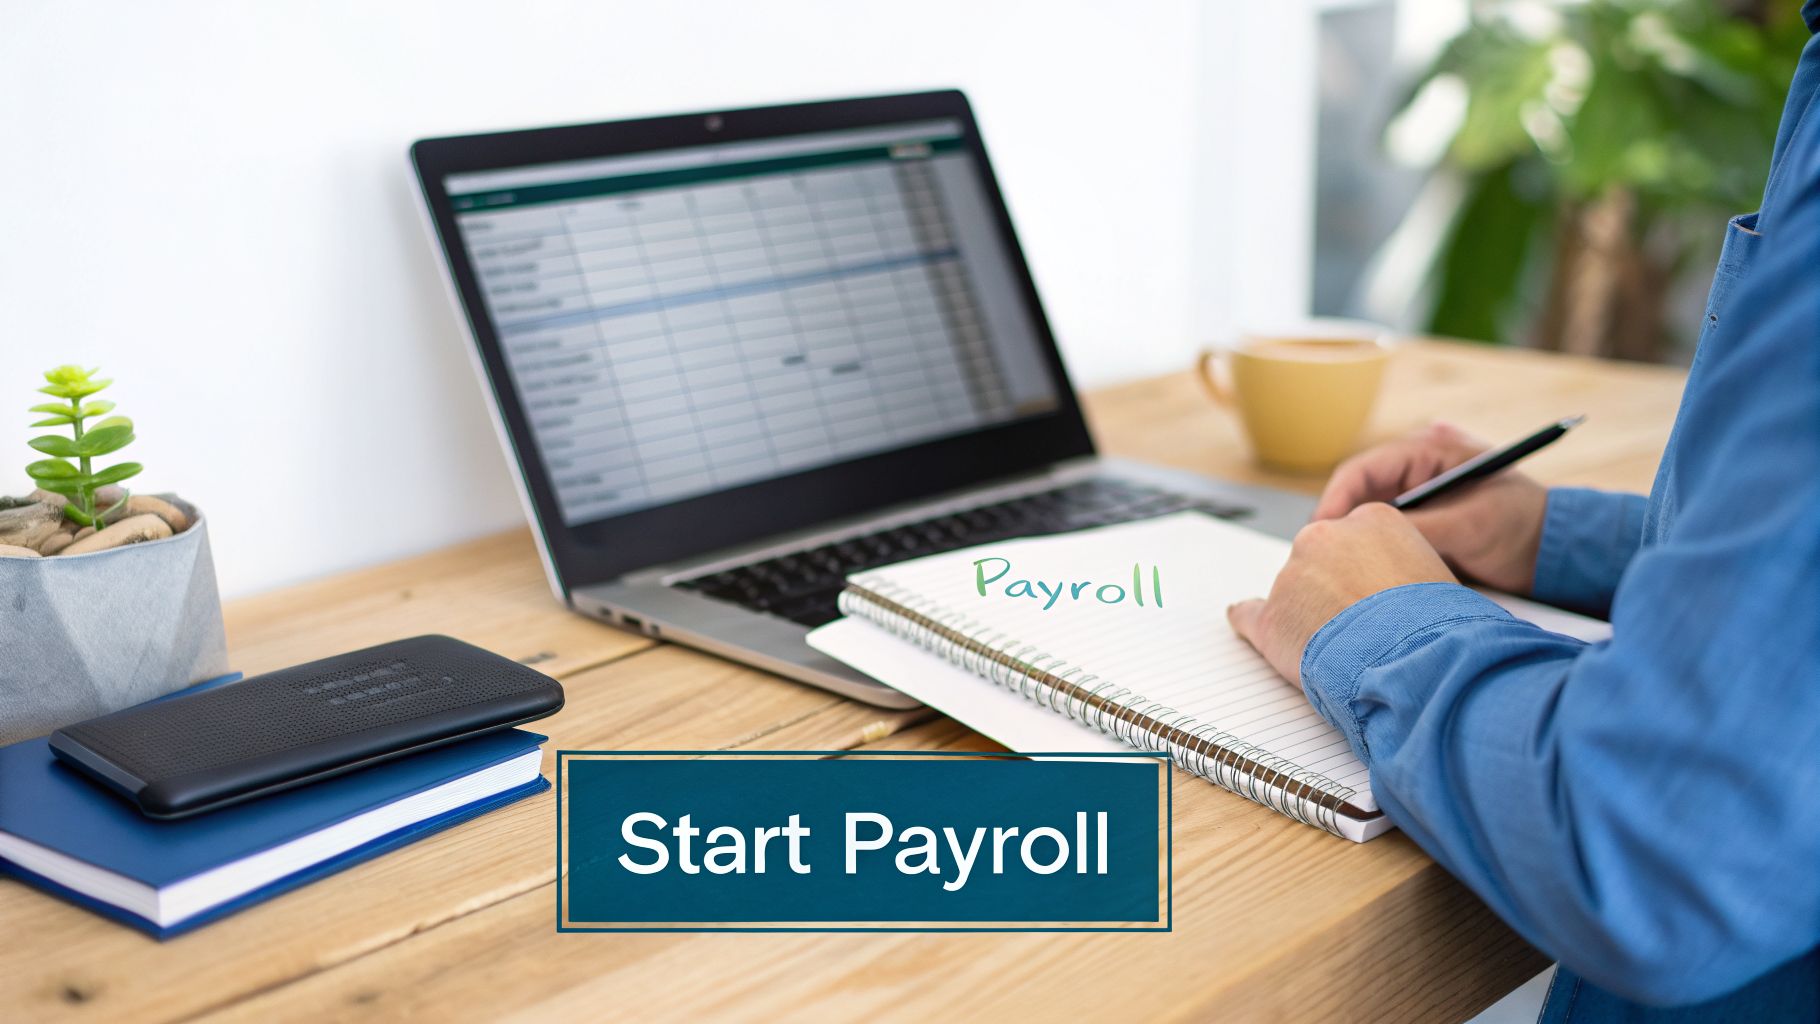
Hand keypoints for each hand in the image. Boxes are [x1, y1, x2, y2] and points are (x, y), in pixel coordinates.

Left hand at [1227, 503, 1454, 686]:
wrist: (1416, 660)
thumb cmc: (1437, 623)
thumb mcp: (1434, 571)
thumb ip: (1400, 563)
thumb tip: (1386, 581)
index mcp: (1370, 518)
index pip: (1353, 539)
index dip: (1361, 571)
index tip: (1369, 592)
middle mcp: (1323, 537)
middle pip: (1318, 559)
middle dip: (1332, 587)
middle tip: (1361, 624)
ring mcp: (1292, 575)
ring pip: (1293, 593)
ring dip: (1309, 615)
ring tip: (1345, 648)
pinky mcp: (1271, 617)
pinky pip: (1249, 616)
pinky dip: (1250, 622)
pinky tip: (1251, 625)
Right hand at [1312, 422, 1547, 594]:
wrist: (1550, 553)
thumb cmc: (1520, 524)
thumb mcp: (1470, 523)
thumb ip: (1421, 525)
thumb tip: (1368, 535)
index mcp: (1425, 452)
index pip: (1361, 470)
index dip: (1335, 500)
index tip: (1321, 531)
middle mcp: (1412, 472)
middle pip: (1354, 495)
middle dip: (1336, 524)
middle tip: (1320, 557)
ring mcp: (1412, 500)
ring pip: (1362, 519)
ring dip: (1350, 541)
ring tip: (1336, 569)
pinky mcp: (1415, 527)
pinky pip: (1379, 538)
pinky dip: (1368, 554)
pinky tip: (1361, 574)